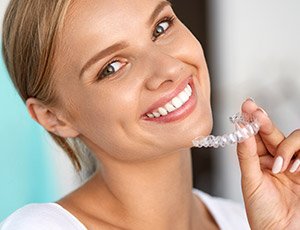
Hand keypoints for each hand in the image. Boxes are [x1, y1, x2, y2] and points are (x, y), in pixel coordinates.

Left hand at [237, 99, 299, 229]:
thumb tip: (240, 130)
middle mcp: (275, 159)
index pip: (255, 136)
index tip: (246, 107)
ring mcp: (293, 164)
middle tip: (254, 110)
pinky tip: (292, 166)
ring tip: (279, 165)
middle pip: (272, 133)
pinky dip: (298, 153)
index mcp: (258, 161)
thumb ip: (246, 155)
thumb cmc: (262, 213)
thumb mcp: (251, 182)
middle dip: (263, 121)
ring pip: (293, 139)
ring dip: (285, 146)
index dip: (251, 121)